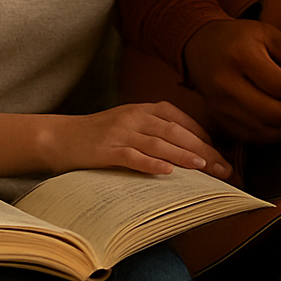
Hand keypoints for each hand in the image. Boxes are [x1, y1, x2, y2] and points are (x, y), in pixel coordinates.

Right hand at [48, 101, 231, 178]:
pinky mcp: (105, 150)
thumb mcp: (129, 124)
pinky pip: (131, 156)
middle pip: (174, 131)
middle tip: (221, 167)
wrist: (59, 137)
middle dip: (202, 149)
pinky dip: (150, 163)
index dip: (202, 135)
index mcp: (143, 108)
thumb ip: (155, 130)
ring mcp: (120, 132)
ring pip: (158, 143)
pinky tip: (166, 172)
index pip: (180, 119)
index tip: (220, 152)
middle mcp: (134, 116)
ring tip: (203, 166)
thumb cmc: (98, 135)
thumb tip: (189, 148)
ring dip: (183, 154)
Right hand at [184, 18, 280, 143]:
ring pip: (269, 132)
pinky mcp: (221, 122)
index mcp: (241, 58)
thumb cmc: (236, 39)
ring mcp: (222, 108)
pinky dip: (274, 132)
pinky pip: (255, 139)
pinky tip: (278, 115)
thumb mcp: (265, 33)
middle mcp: (228, 87)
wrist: (200, 47)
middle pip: (277, 114)